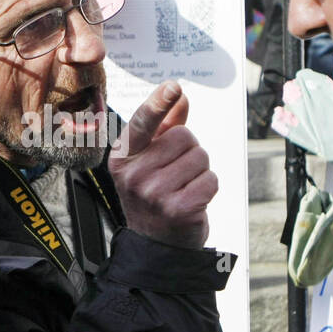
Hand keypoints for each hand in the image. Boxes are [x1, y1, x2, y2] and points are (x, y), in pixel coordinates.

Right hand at [109, 80, 216, 248]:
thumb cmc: (154, 194)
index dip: (159, 103)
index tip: (173, 87)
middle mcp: (133, 175)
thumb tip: (180, 97)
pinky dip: (208, 188)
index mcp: (122, 157)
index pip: (143, 123)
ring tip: (184, 188)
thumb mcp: (151, 160)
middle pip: (184, 137)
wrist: (156, 245)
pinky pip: (210, 180)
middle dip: (189, 151)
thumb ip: (165, 127)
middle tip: (177, 175)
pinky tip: (193, 201)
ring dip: (200, 171)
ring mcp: (154, 194)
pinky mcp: (178, 210)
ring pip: (200, 157)